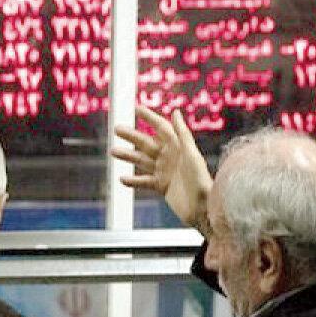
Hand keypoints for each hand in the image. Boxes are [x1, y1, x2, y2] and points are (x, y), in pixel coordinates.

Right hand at [111, 106, 212, 229]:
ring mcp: (165, 172)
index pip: (161, 128)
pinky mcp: (161, 186)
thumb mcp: (191, 155)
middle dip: (132, 136)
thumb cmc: (201, 180)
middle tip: (116, 129)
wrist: (202, 208)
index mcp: (178, 147)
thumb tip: (175, 112)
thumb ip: (182, 134)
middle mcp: (170, 157)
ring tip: (113, 151)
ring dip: (128, 156)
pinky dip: (133, 181)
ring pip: (142, 161)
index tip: (136, 108)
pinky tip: (121, 179)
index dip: (149, 117)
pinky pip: (144, 182)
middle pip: (147, 143)